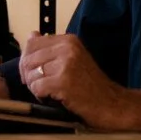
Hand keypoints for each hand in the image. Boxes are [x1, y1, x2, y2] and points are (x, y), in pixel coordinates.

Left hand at [17, 32, 140, 130]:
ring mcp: (66, 64)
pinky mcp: (63, 81)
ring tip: (50, 92)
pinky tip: (54, 98)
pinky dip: (41, 96)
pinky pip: (37, 87)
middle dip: (29, 76)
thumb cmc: (92, 86)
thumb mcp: (73, 60)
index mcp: (69, 40)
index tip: (36, 73)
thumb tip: (30, 35)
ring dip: (35, 87)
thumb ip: (51, 48)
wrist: (112, 104)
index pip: (32, 43)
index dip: (28, 61)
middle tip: (42, 86)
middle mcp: (67, 48)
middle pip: (28, 59)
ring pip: (30, 74)